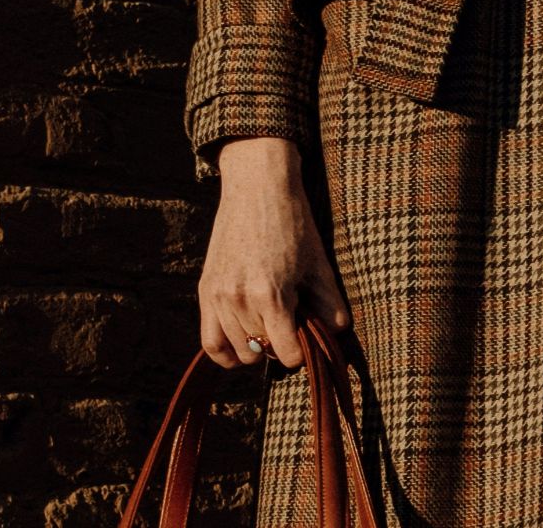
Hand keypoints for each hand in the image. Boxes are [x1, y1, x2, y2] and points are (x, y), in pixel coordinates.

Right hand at [197, 136, 353, 370]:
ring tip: (270, 328)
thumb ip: (329, 303)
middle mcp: (239, 300)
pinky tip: (242, 345)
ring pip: (237, 351)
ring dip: (256, 348)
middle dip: (280, 346)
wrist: (257, 187)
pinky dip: (225, 352)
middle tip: (291, 327)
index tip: (307, 340)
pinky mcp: (206, 290)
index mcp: (270, 295)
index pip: (286, 353)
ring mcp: (218, 296)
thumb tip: (336, 332)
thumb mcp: (318, 264)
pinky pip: (209, 341)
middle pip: (262, 352)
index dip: (301, 353)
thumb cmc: (293, 223)